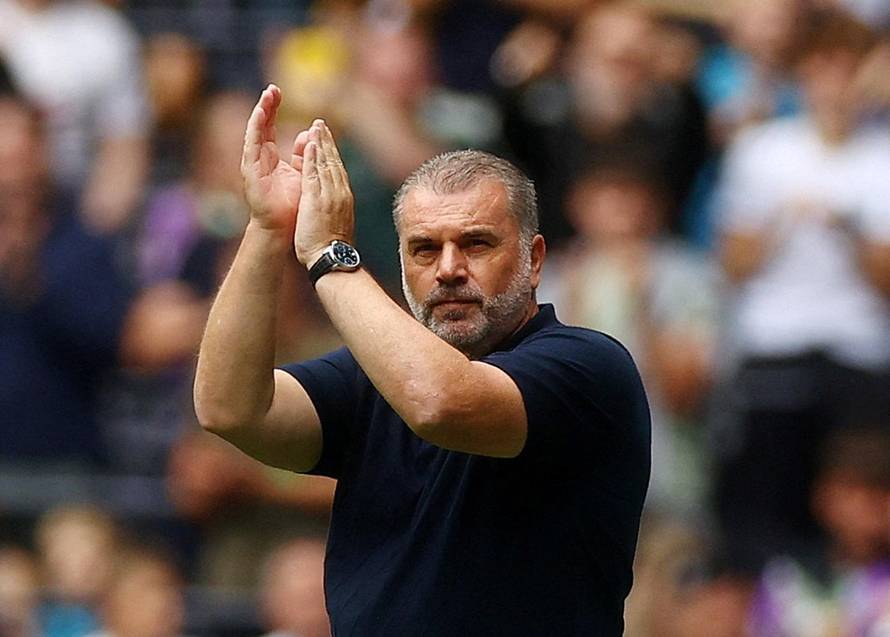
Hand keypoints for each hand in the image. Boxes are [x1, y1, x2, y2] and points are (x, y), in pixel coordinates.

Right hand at [241, 84, 309, 233]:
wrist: (287, 229)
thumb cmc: (295, 205)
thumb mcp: (302, 173)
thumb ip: (303, 154)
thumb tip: (307, 135)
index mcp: (272, 158)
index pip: (270, 127)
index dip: (274, 109)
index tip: (279, 91)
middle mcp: (260, 158)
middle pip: (261, 125)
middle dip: (267, 106)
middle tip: (273, 88)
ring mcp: (254, 164)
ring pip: (255, 132)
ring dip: (261, 113)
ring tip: (267, 95)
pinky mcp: (251, 171)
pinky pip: (252, 145)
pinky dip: (256, 128)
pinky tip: (261, 114)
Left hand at [294, 119, 354, 265]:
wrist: (332, 259)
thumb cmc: (332, 248)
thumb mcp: (337, 223)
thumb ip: (335, 209)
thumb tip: (334, 205)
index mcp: (343, 198)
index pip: (337, 170)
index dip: (332, 153)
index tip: (326, 139)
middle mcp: (339, 193)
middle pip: (333, 162)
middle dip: (327, 142)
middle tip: (320, 124)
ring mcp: (329, 195)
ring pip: (325, 164)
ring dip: (320, 143)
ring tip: (315, 126)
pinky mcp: (317, 199)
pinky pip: (314, 174)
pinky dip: (312, 158)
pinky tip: (309, 144)